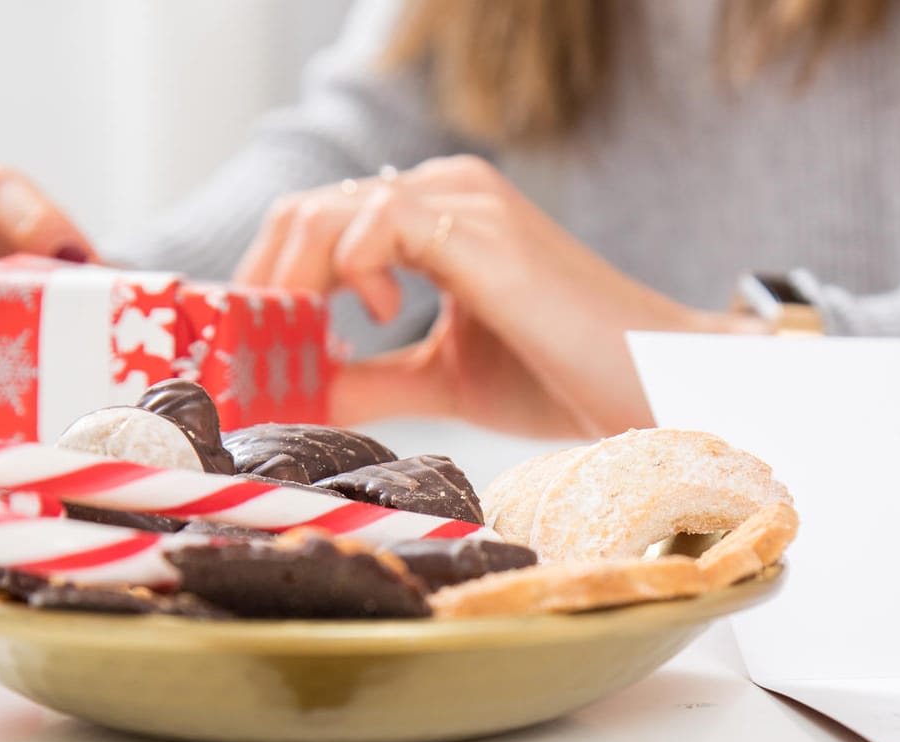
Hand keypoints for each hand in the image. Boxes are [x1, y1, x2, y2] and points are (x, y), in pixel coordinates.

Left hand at [238, 155, 760, 436]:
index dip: (267, 286)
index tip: (247, 352)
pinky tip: (369, 319)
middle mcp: (446, 192)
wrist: (652, 383)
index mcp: (437, 217)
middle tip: (251, 356)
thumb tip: (301, 392)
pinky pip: (373, 223)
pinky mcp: (477, 230)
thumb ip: (377, 377)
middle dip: (260, 288)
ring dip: (287, 288)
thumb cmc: (569, 376)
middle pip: (304, 211)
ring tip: (294, 350)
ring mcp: (462, 202)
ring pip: (324, 211)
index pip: (318, 225)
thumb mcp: (447, 377)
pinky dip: (344, 276)